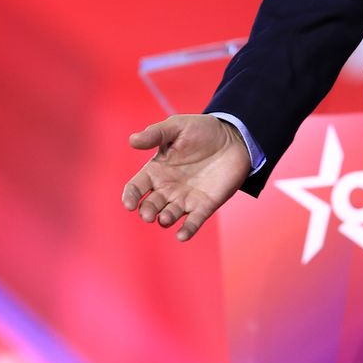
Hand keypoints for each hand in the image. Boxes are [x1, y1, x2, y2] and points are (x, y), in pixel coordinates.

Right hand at [121, 114, 252, 242]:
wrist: (233, 137)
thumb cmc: (201, 130)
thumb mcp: (176, 126)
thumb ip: (155, 134)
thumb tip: (132, 140)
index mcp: (156, 170)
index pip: (136, 187)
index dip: (130, 196)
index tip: (129, 204)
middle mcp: (167, 188)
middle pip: (150, 205)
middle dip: (147, 211)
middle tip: (148, 214)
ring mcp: (185, 198)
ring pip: (169, 215)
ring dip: (165, 219)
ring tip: (165, 218)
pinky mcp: (205, 205)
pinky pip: (193, 222)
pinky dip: (187, 230)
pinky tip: (182, 236)